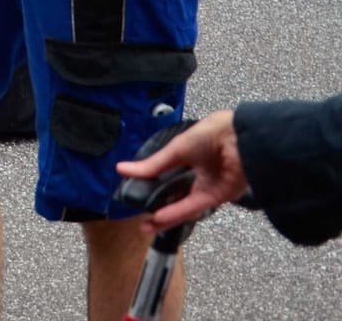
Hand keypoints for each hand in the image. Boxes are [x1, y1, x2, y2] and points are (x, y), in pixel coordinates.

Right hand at [115, 109, 246, 233]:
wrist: (242, 139)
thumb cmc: (210, 135)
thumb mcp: (175, 149)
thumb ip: (153, 165)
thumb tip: (121, 169)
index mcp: (189, 156)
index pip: (166, 173)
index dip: (150, 183)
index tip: (134, 191)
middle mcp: (199, 173)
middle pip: (174, 194)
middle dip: (157, 206)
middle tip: (139, 215)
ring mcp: (208, 186)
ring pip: (183, 205)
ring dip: (165, 216)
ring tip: (146, 226)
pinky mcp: (218, 197)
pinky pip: (194, 207)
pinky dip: (177, 213)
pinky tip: (160, 218)